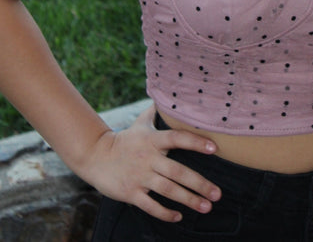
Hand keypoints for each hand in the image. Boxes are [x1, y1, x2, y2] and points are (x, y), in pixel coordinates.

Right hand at [81, 104, 221, 221]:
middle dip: (200, 184)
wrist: (95, 156)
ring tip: (206, 206)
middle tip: (217, 194)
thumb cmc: (124, 139)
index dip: (196, 142)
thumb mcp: (140, 124)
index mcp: (153, 140)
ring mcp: (139, 176)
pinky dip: (165, 213)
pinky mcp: (131, 193)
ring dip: (189, 200)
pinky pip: (151, 206)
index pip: (177, 138)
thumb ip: (156, 112)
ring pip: (168, 190)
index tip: (214, 148)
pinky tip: (179, 217)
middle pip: (178, 172)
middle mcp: (148, 158)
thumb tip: (170, 96)